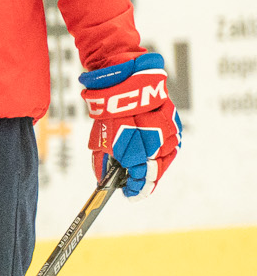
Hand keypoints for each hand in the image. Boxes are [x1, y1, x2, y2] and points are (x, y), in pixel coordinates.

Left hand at [80, 53, 180, 196]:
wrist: (124, 81)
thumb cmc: (108, 111)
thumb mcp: (100, 139)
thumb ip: (102, 161)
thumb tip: (104, 180)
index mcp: (134, 148)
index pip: (140, 178)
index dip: (135, 189)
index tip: (129, 194)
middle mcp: (155, 142)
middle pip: (154, 171)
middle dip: (145, 180)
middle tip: (135, 186)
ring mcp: (168, 133)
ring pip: (165, 159)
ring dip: (154, 166)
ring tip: (142, 169)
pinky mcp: (175, 124)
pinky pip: (171, 145)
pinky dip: (161, 152)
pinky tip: (151, 154)